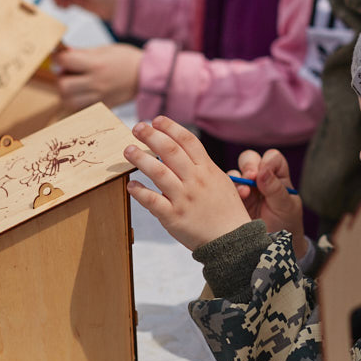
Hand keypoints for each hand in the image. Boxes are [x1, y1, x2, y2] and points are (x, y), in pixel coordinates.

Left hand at [55, 44, 140, 109]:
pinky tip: (83, 93)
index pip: (65, 62)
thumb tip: (63, 53)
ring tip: (76, 84)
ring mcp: (99, 97)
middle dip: (62, 78)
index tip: (61, 57)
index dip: (59, 58)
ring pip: (69, 100)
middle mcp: (97, 83)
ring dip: (68, 92)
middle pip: (63, 86)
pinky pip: (81, 108)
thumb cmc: (126, 59)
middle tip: (69, 73)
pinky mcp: (102, 107)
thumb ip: (82, 53)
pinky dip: (78, 101)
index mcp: (96, 65)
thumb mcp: (104, 50)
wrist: (146, 76)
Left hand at [124, 116, 252, 249]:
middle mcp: (195, 181)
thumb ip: (200, 166)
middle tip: (136, 128)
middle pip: (171, 151)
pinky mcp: (174, 217)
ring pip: (158, 172)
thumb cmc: (225, 210)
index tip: (156, 120)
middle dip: (152, 136)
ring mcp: (184, 198)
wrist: (232, 240)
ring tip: (128, 150)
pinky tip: (130, 185)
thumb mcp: (220, 181)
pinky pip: (152, 201)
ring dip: (140, 158)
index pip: (187, 141)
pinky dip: (139, 192)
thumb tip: (176, 150)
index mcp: (208, 169)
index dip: (170, 127)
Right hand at [232, 148, 305, 257]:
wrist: (273, 249)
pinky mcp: (232, 200)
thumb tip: (263, 171)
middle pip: (250, 159)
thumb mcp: (286, 207)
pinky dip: (227, 189)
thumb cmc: (286, 225)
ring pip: (235, 172)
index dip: (268, 161)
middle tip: (251, 177)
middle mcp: (260, 179)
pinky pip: (225, 188)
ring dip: (238, 179)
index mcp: (278, 176)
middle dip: (249, 165)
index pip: (272, 158)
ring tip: (244, 193)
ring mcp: (245, 189)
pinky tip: (235, 200)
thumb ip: (275, 188)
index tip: (264, 173)